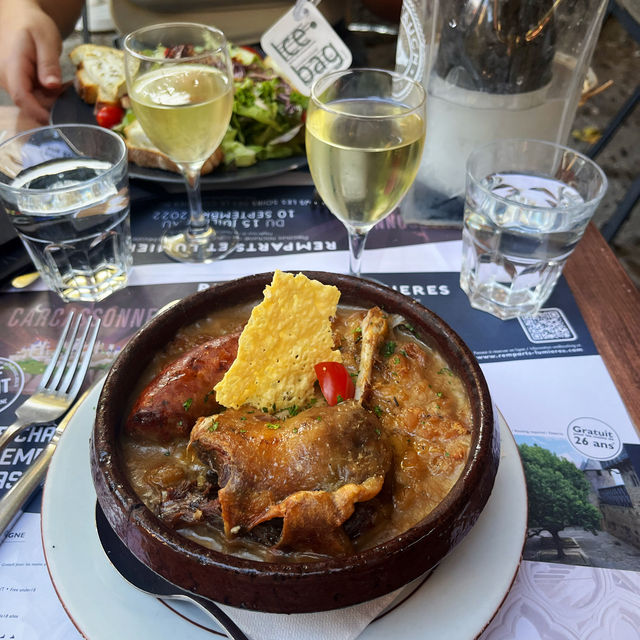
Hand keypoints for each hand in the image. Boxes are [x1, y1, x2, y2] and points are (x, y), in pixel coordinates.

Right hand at [0, 3, 65, 123]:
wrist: (20, 16)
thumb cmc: (32, 24)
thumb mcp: (46, 39)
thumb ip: (49, 63)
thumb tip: (52, 86)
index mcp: (12, 65)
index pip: (22, 97)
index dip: (39, 112)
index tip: (58, 119)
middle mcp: (8, 76)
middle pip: (29, 103)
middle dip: (51, 105)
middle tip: (71, 95)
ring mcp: (13, 81)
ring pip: (33, 101)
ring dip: (52, 100)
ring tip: (66, 86)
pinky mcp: (19, 83)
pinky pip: (34, 95)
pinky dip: (49, 95)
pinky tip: (59, 85)